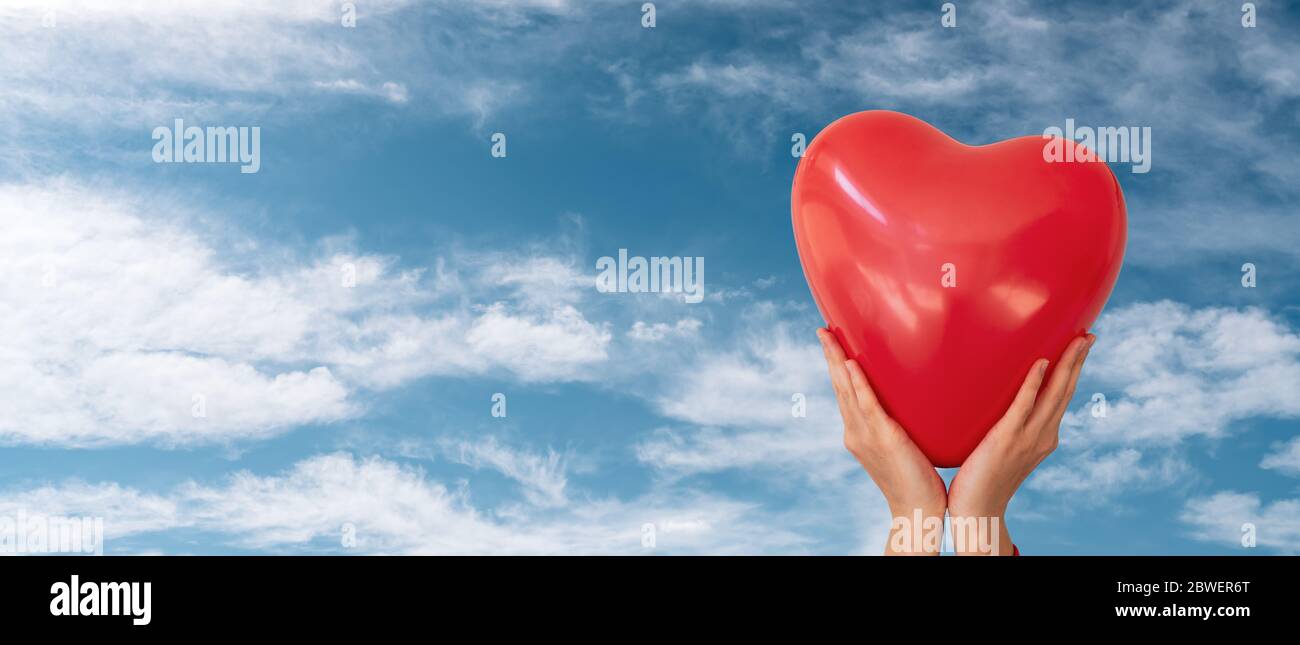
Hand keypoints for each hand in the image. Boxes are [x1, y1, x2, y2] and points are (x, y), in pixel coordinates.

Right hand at [817, 328, 946, 554]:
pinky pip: (866, 404)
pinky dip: (856, 382)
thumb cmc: (917, 482)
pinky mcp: (882, 438)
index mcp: (858, 433)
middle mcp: (855, 431)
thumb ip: (900, 425)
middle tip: (822, 328)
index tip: (832, 342)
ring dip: (837, 361)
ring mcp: (865, 435)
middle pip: (838, 386)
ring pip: (846, 390)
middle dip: (830, 356)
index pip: (844, 393)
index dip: (836, 367)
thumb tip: (913, 404)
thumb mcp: (904, 447)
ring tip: (830, 335)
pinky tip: (850, 363)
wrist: (917, 510)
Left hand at [947, 334, 1094, 554]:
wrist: (978, 509)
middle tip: (1089, 335)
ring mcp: (1028, 437)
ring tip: (1077, 340)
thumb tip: (999, 404)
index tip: (1082, 346)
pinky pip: (1023, 406)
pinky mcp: (1007, 439)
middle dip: (1078, 362)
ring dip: (1066, 365)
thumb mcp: (1004, 448)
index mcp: (1044, 437)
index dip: (1073, 371)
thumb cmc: (983, 479)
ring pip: (1054, 394)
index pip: (1063, 397)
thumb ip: (1008, 427)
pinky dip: (1034, 383)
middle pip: (1066, 391)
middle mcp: (1043, 435)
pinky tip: (1041, 363)